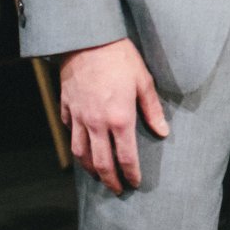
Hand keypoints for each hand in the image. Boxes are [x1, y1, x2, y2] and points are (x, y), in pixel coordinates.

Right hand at [59, 38, 169, 193]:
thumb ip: (152, 110)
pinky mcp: (67, 107)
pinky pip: (70, 132)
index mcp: (120, 119)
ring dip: (90, 168)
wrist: (88, 40)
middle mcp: (97, 123)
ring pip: (80, 153)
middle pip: (101, 163)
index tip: (135, 183)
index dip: (131, 174)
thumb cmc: (120, 58)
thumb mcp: (143, 81)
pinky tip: (81, 146)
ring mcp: (79, 117)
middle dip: (110, 180)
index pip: (125, 157)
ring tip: (98, 175)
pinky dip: (75, 143)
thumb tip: (163, 131)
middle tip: (117, 189)